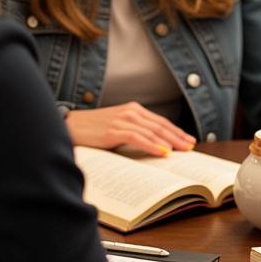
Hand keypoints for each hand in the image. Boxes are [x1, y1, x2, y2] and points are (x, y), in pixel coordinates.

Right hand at [66, 103, 195, 155]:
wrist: (69, 127)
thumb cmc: (93, 130)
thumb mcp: (117, 128)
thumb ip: (134, 132)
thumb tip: (156, 146)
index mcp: (133, 109)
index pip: (160, 121)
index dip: (176, 131)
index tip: (189, 140)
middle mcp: (130, 112)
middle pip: (160, 126)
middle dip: (178, 137)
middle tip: (191, 147)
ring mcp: (122, 120)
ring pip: (152, 132)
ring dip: (169, 142)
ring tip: (181, 151)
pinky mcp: (114, 130)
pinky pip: (138, 138)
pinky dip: (152, 145)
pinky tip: (162, 152)